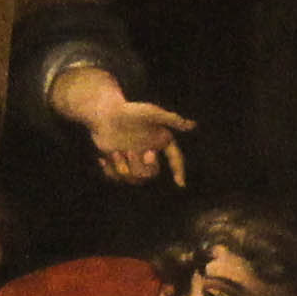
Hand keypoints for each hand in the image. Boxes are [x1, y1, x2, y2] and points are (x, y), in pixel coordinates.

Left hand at [74, 96, 195, 184]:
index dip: (179, 170)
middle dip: (140, 166)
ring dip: (123, 168)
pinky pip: (118, 178)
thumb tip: (193, 125)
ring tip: (115, 152)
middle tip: (130, 151)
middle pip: (151, 174)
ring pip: (134, 178)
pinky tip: (103, 160)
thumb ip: (172, 120)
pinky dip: (110, 171)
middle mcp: (149, 152)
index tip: (180, 184)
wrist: (103, 113)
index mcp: (160, 141)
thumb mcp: (151, 113)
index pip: (175, 158)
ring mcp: (134, 160)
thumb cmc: (129, 111)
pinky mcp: (119, 163)